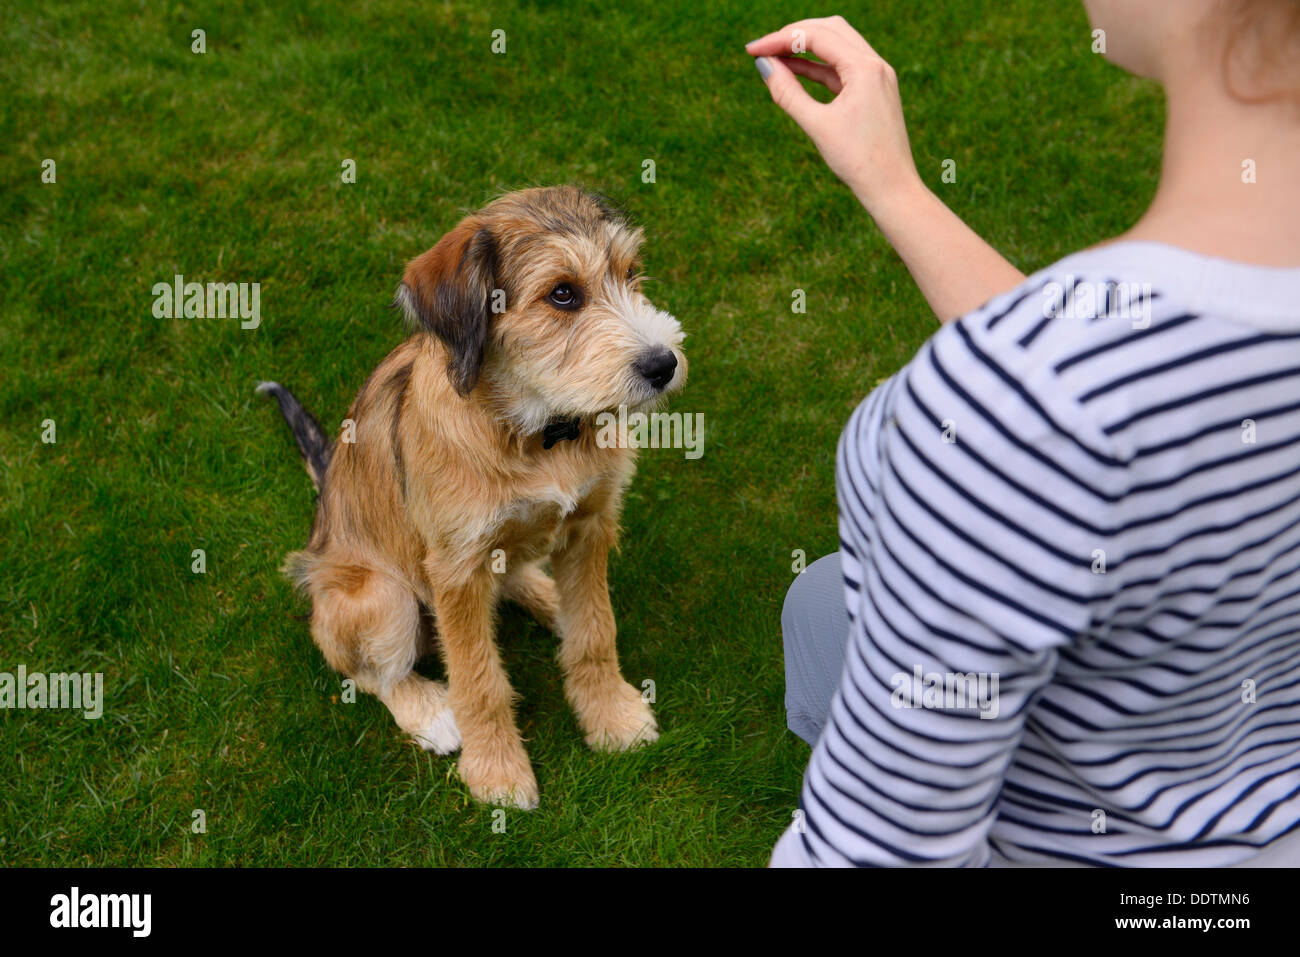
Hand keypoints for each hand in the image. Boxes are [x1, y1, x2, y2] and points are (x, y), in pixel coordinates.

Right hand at [746, 17, 918, 212]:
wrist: (892, 188)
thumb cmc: (857, 160)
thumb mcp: (817, 125)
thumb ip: (787, 92)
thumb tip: (763, 65)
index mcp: (865, 68)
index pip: (817, 36)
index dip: (780, 39)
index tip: (752, 51)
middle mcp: (875, 64)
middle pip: (829, 30)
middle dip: (794, 34)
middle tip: (762, 48)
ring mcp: (877, 76)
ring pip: (837, 45)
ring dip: (805, 48)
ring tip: (774, 58)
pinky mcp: (874, 90)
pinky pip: (842, 68)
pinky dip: (818, 66)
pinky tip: (795, 71)